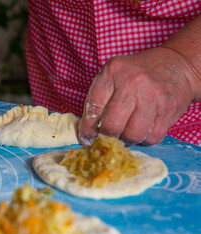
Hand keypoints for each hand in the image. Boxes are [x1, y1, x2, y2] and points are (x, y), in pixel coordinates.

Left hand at [79, 46, 200, 144]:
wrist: (176, 64)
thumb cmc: (137, 73)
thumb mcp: (113, 75)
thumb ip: (98, 98)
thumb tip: (88, 131)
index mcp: (112, 72)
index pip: (93, 108)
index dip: (87, 128)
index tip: (87, 137)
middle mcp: (132, 83)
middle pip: (112, 125)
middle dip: (107, 136)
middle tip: (108, 137)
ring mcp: (153, 96)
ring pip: (132, 135)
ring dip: (127, 140)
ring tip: (125, 133)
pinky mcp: (169, 109)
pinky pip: (152, 138)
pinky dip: (144, 140)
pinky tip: (142, 131)